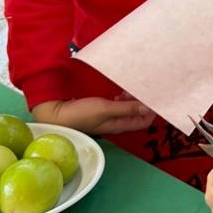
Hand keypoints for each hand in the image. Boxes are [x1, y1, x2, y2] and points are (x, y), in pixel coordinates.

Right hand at [31, 96, 154, 135]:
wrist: (56, 114)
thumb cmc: (81, 114)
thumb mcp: (106, 109)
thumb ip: (127, 109)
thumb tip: (149, 108)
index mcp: (120, 125)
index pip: (144, 121)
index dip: (152, 110)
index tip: (156, 96)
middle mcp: (116, 123)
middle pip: (137, 114)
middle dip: (143, 103)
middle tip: (143, 88)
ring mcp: (108, 116)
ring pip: (128, 108)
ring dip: (133, 99)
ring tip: (132, 87)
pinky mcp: (100, 110)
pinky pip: (117, 105)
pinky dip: (123, 98)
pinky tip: (120, 91)